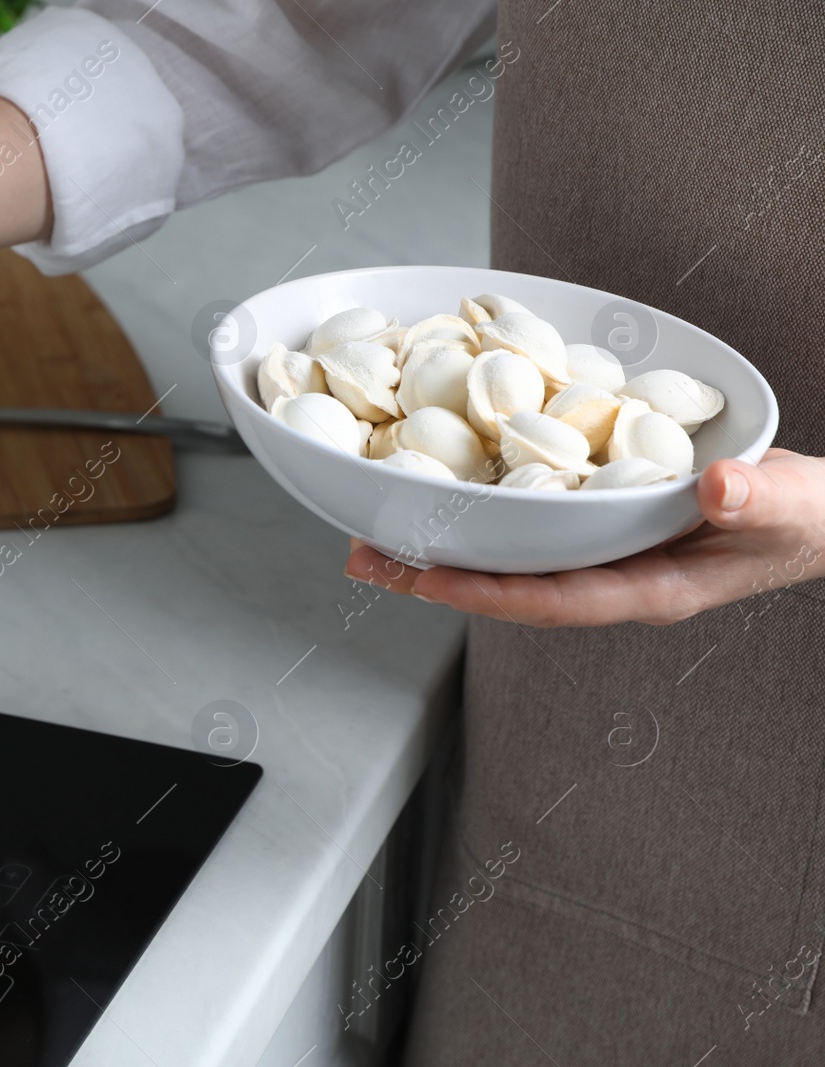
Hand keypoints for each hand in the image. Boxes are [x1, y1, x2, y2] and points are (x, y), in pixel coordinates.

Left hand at [344, 450, 824, 626]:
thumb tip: (716, 488)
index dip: (489, 594)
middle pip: (510, 584)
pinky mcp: (600, 520)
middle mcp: (613, 576)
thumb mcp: (796, 506)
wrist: (820, 513)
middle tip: (364, 558)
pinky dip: (480, 512)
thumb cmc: (811, 518)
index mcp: (651, 587)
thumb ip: (760, 499)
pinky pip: (529, 522)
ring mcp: (602, 553)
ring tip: (373, 532)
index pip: (555, 600)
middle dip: (436, 576)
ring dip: (442, 547)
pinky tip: (437, 494)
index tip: (428, 581)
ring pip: (509, 556)